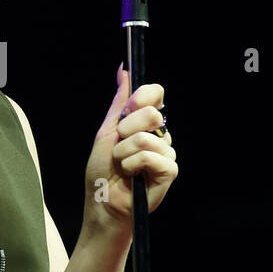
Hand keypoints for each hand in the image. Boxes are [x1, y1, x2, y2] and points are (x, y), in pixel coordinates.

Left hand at [84, 64, 177, 230]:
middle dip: (127, 129)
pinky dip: (132, 166)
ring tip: (122, 166)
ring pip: (147, 138)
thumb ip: (119, 103)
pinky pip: (150, 157)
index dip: (143, 96)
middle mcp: (160, 135)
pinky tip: (132, 177)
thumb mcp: (107, 132)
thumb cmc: (102, 170)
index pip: (156, 93)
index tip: (128, 108)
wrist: (102, 201)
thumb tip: (123, 70)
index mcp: (145, 123)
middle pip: (153, 113)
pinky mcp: (170, 170)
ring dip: (124, 153)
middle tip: (119, 145)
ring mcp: (167, 152)